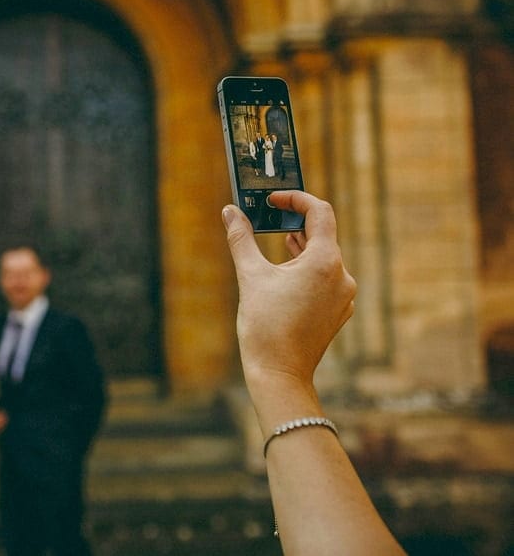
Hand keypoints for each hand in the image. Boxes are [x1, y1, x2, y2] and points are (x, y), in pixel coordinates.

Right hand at [222, 191, 356, 395]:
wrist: (279, 373)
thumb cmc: (264, 326)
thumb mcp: (250, 276)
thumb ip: (241, 238)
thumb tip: (230, 212)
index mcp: (325, 262)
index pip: (320, 212)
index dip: (296, 199)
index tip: (274, 199)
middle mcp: (342, 276)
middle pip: (323, 235)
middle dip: (296, 224)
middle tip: (272, 216)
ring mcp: (343, 296)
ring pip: (324, 258)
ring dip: (302, 248)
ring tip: (279, 242)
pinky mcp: (338, 312)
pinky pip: (327, 279)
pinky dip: (308, 270)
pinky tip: (288, 275)